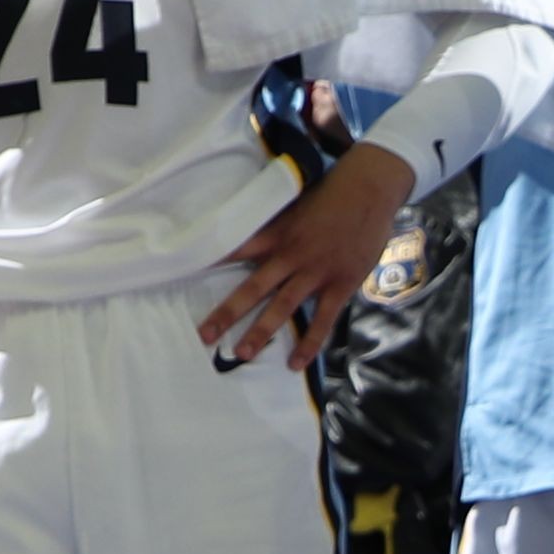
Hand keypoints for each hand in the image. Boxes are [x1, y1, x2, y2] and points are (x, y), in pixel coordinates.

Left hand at [203, 142, 414, 374]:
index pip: (236, 250)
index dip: (212, 264)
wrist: (369, 190)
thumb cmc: (331, 194)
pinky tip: (295, 363)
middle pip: (253, 288)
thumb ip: (275, 225)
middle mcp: (290, 255)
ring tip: (242, 354)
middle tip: (205, 336)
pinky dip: (309, 343)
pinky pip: (323, 320)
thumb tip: (252, 236)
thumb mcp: (294, 204)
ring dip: (261, 332)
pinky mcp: (340, 285)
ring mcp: (315, 272)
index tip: (184, 277)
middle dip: (227, 313)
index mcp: (277, 234)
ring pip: (283, 307)